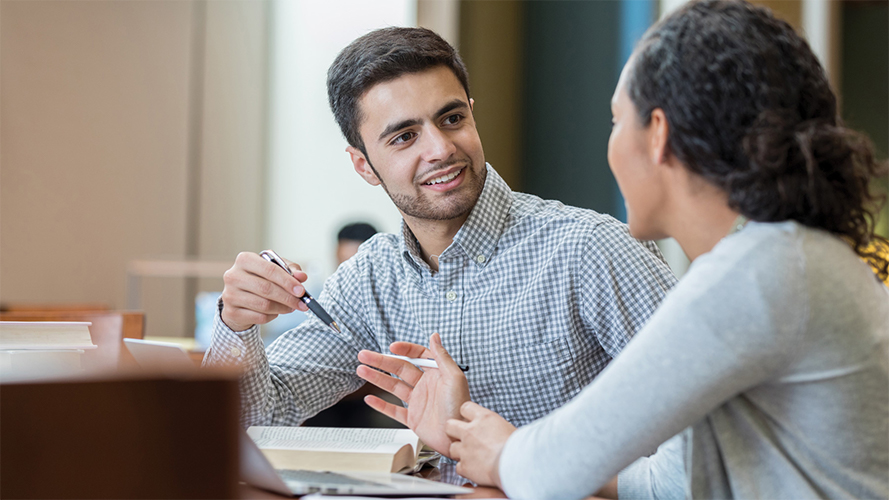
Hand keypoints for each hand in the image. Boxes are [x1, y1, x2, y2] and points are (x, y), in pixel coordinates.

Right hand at [220, 251, 308, 331]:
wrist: (238, 297)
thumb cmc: (260, 279)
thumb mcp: (275, 270)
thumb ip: (290, 270)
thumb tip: (302, 276)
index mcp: (244, 259)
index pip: (269, 269)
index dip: (288, 281)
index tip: (301, 290)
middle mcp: (233, 275)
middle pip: (266, 288)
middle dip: (288, 297)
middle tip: (302, 303)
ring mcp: (230, 295)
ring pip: (264, 305)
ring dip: (283, 308)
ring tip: (291, 307)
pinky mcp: (231, 312)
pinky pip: (259, 317)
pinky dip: (272, 316)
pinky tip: (275, 312)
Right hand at [356, 333, 469, 456]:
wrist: (457, 436)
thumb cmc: (460, 407)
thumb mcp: (454, 378)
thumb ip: (442, 356)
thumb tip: (435, 337)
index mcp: (436, 374)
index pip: (418, 356)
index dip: (405, 350)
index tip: (392, 347)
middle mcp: (426, 386)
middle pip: (400, 369)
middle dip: (382, 361)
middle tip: (365, 355)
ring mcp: (418, 402)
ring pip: (393, 386)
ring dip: (377, 378)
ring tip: (362, 370)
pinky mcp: (413, 419)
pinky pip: (393, 410)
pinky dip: (381, 405)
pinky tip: (370, 398)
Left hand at [446, 402, 515, 488]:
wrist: (515, 463)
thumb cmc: (518, 446)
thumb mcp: (507, 427)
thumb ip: (494, 426)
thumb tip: (494, 430)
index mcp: (483, 418)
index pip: (465, 408)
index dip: (466, 414)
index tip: (469, 420)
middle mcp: (470, 431)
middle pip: (449, 426)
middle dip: (453, 432)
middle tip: (461, 437)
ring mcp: (465, 449)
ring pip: (451, 449)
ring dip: (459, 453)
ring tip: (470, 456)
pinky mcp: (465, 466)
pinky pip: (458, 467)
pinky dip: (465, 469)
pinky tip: (474, 469)